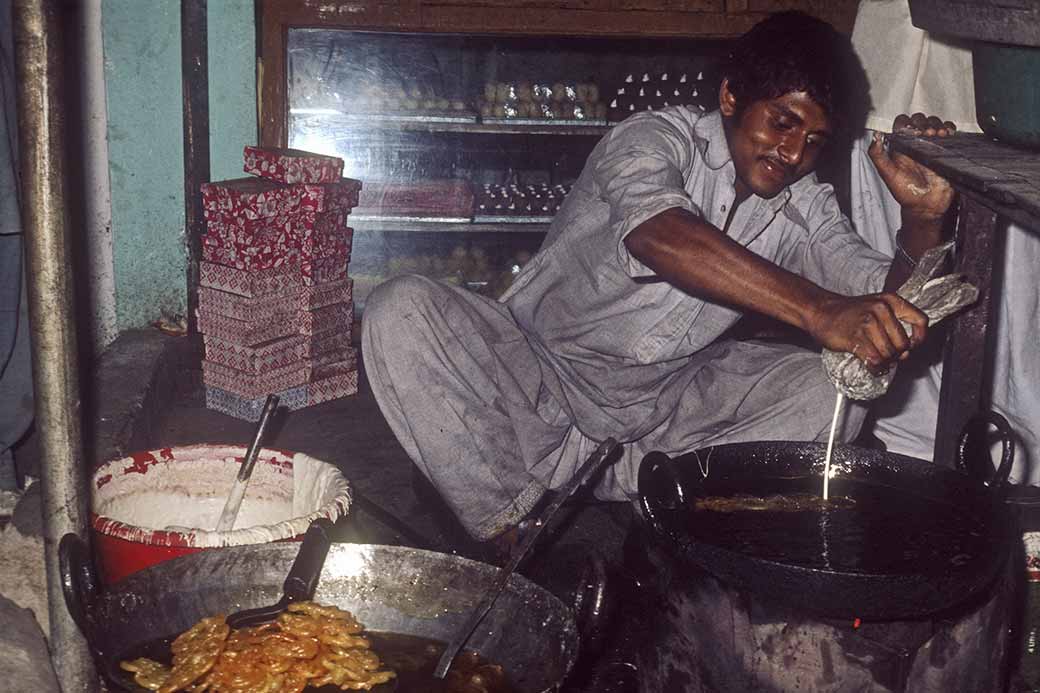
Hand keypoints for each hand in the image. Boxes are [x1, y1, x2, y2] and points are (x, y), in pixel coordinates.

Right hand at [808, 292, 928, 374]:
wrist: (820, 311)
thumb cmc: (848, 312)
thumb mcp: (875, 307)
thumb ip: (893, 323)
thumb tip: (907, 350)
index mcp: (890, 300)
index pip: (920, 320)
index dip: (919, 338)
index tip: (913, 345)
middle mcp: (881, 309)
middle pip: (903, 343)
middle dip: (897, 354)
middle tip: (888, 355)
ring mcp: (868, 323)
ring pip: (889, 353)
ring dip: (885, 361)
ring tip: (877, 358)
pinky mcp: (855, 337)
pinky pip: (875, 360)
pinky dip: (876, 368)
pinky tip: (873, 366)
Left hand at [868, 113, 955, 222]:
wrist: (926, 206)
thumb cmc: (905, 192)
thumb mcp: (888, 174)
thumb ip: (878, 156)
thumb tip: (876, 135)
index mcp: (901, 147)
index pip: (902, 125)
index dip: (906, 123)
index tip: (911, 131)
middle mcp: (916, 144)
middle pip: (919, 121)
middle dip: (923, 122)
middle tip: (926, 133)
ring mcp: (932, 146)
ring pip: (934, 124)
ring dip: (936, 124)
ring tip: (937, 134)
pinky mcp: (946, 151)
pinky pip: (949, 132)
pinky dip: (949, 128)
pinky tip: (947, 134)